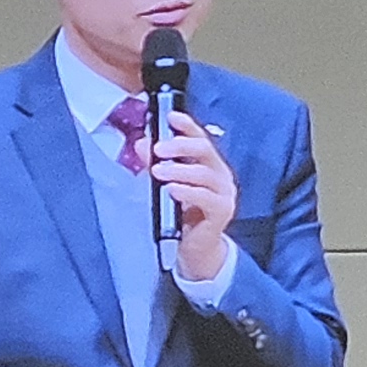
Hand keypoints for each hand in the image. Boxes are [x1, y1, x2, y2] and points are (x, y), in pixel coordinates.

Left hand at [151, 109, 236, 282]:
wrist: (195, 248)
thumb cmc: (182, 213)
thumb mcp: (166, 184)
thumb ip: (156, 163)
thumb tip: (141, 144)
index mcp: (209, 163)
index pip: (200, 137)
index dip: (187, 125)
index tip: (171, 118)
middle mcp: (220, 174)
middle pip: (204, 150)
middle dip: (179, 146)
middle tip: (158, 149)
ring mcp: (224, 192)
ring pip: (204, 173)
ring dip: (178, 170)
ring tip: (158, 172)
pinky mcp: (223, 211)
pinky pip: (206, 197)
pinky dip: (187, 191)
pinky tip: (172, 190)